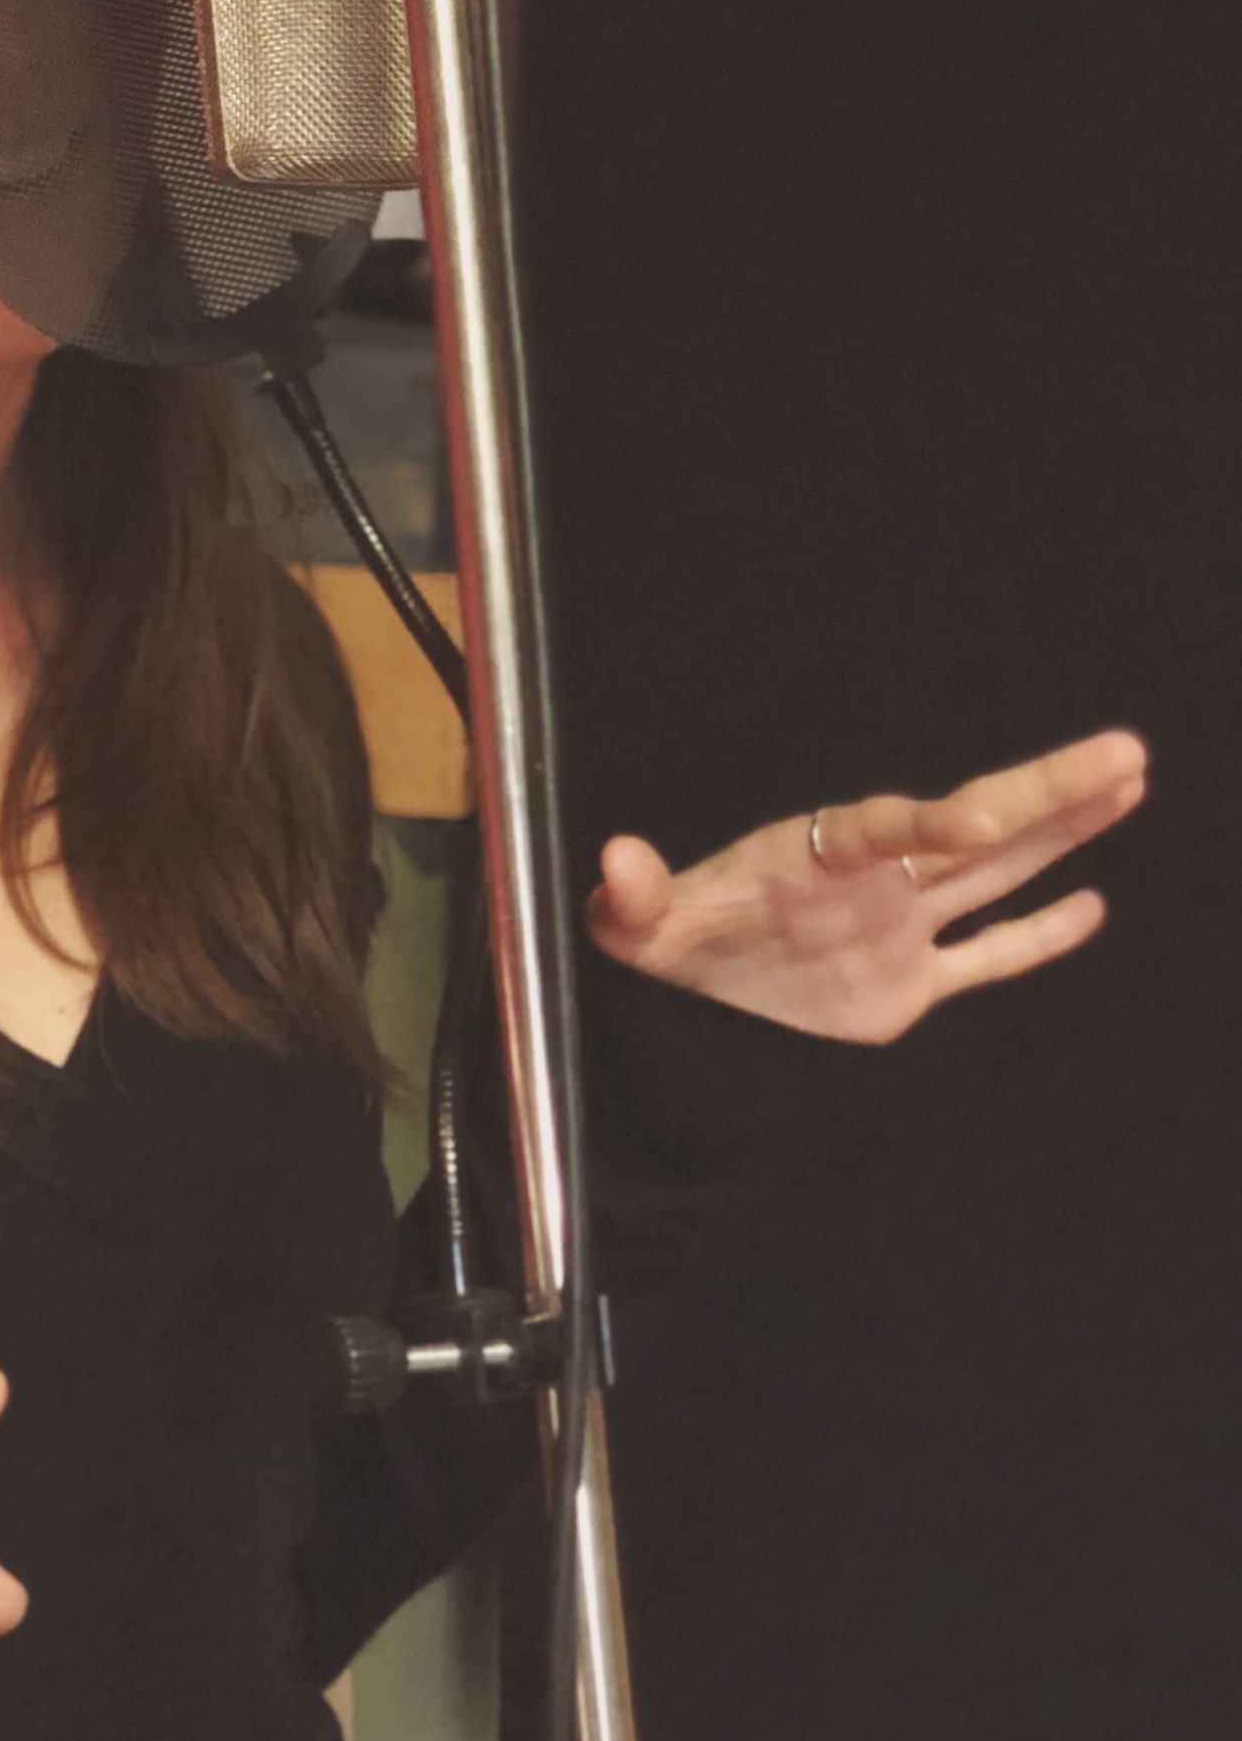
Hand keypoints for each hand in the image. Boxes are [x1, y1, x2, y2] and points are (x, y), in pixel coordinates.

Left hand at [585, 729, 1148, 1042]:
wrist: (683, 990)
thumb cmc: (663, 939)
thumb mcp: (634, 923)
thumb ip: (633, 896)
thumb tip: (615, 861)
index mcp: (818, 855)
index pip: (889, 831)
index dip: (934, 824)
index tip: (984, 816)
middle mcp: (875, 880)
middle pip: (975, 832)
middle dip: (1045, 794)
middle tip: (1120, 749)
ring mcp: (899, 927)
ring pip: (999, 875)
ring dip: (1062, 833)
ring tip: (1125, 780)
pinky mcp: (909, 983)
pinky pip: (987, 956)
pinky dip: (1038, 936)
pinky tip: (1090, 904)